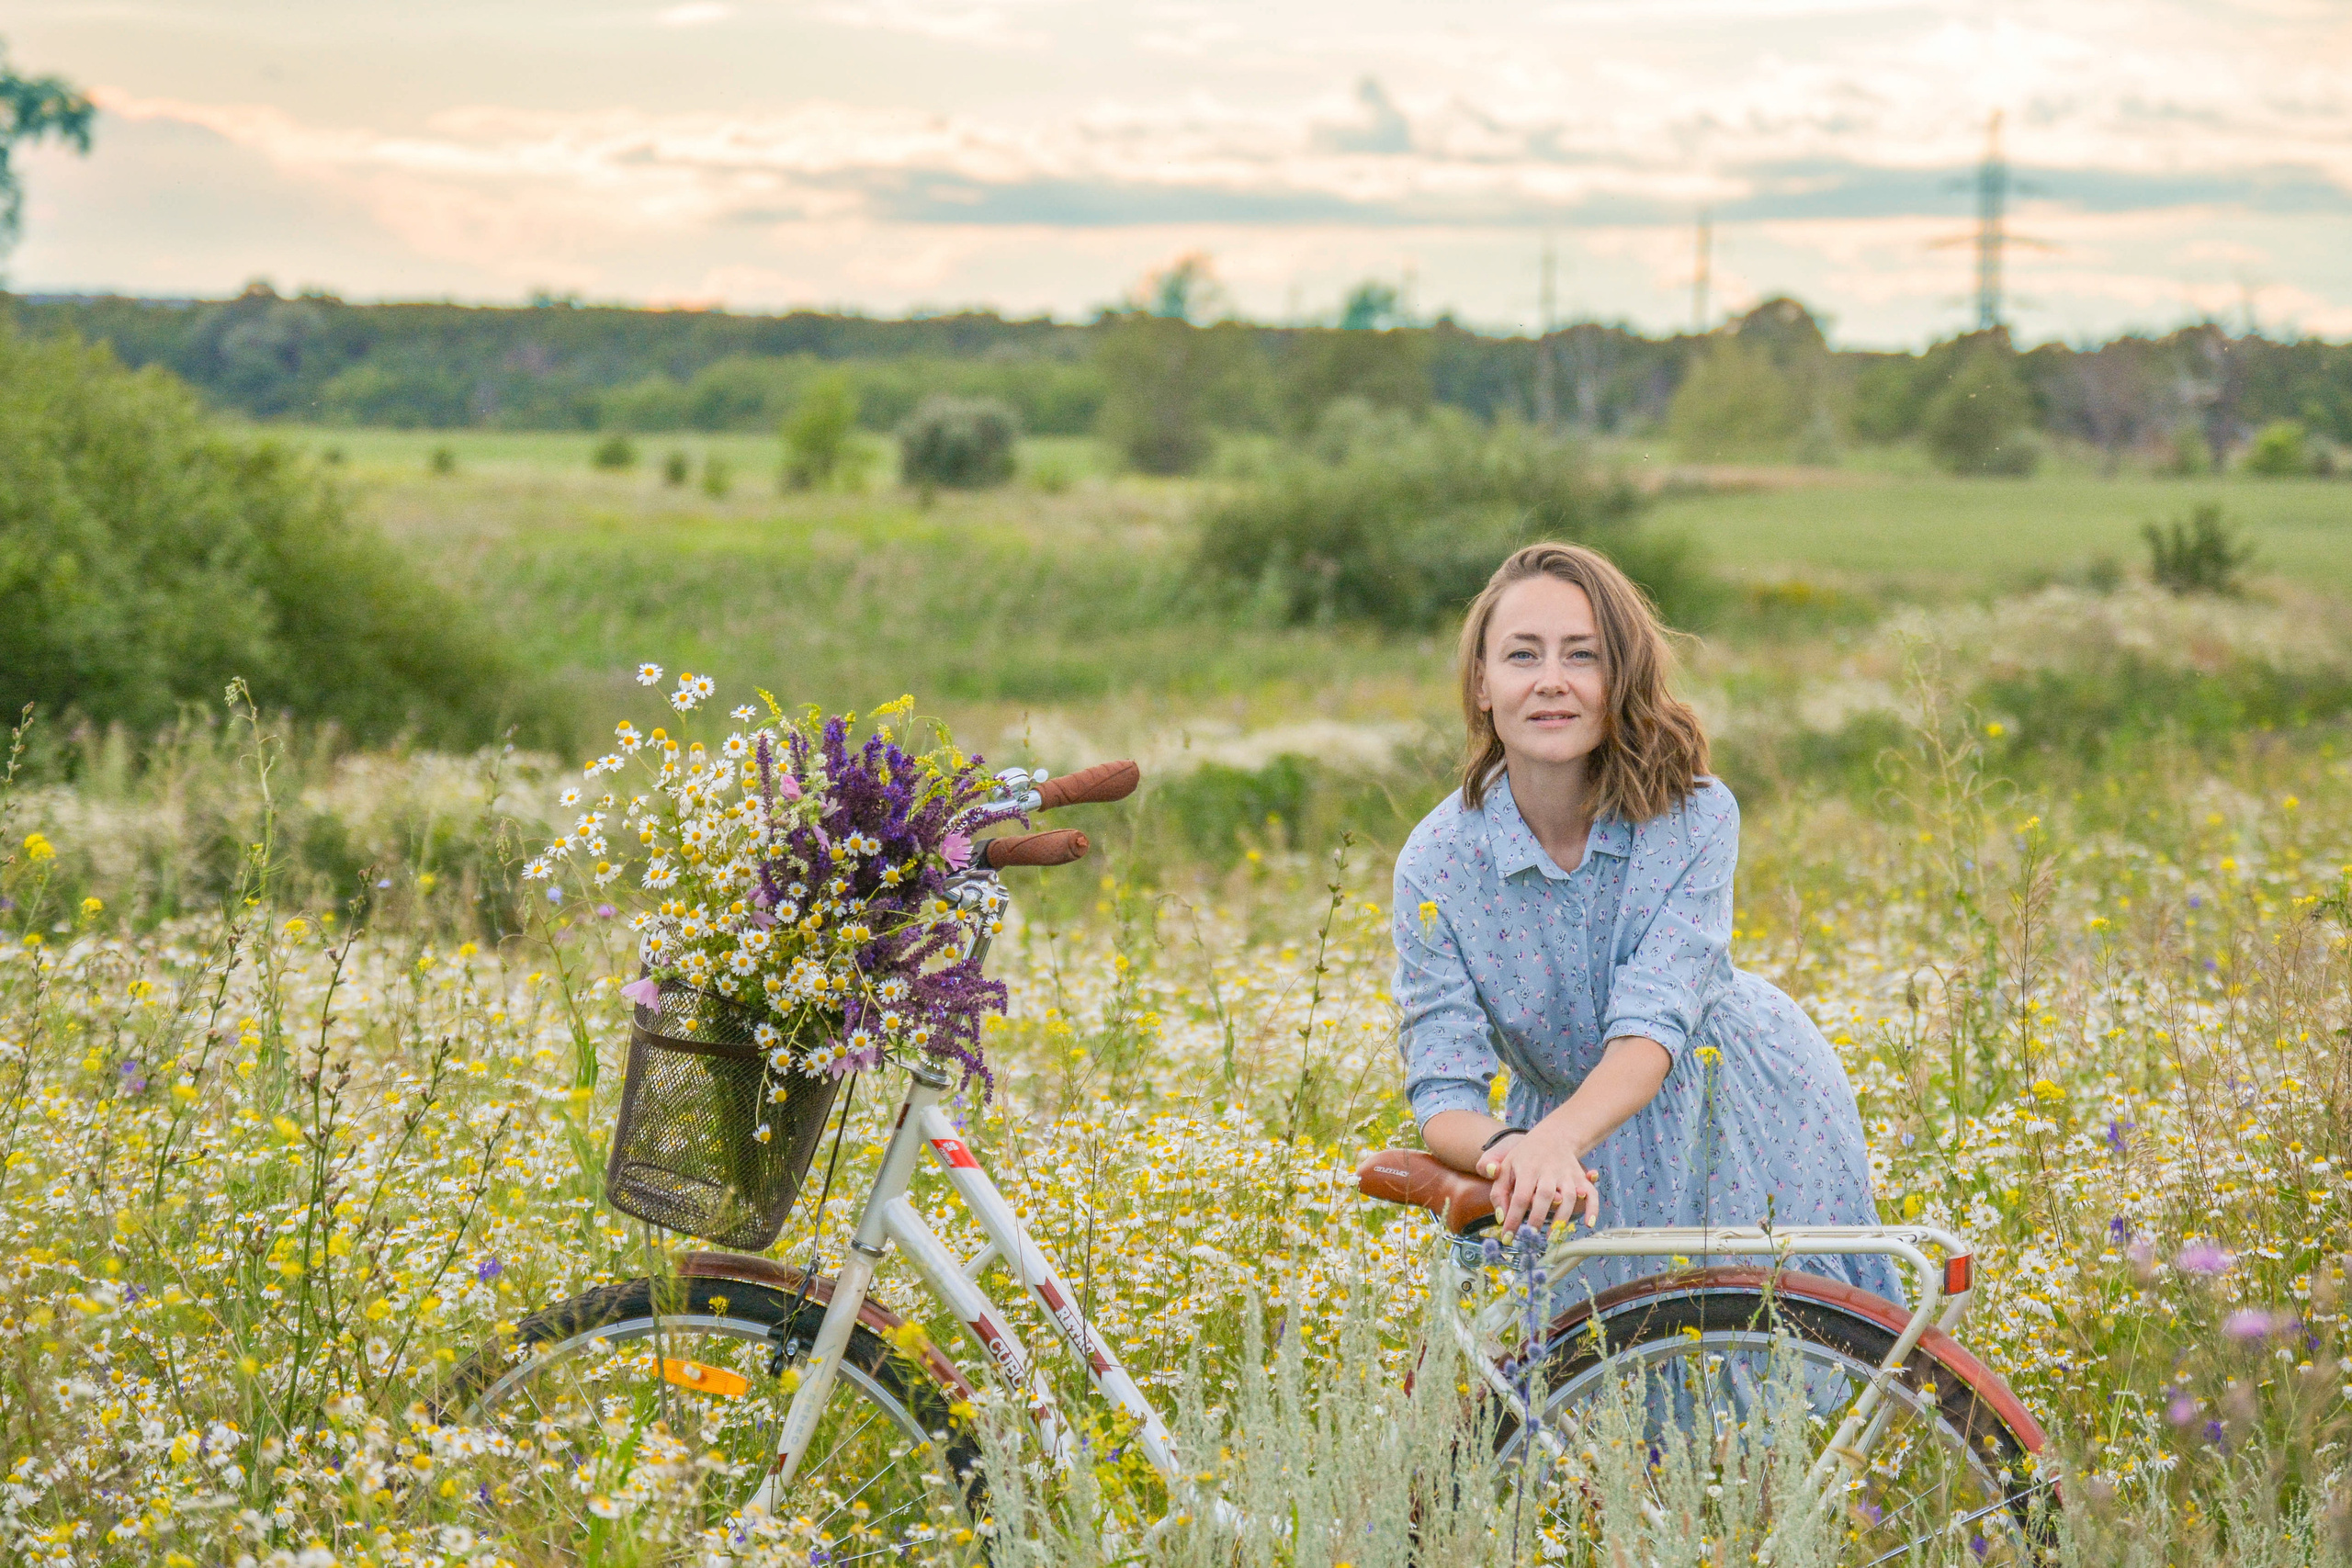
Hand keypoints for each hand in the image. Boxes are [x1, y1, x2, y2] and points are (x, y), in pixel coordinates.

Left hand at [1482, 1123, 1601, 1234]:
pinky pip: (1591, 1193)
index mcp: (1528, 1168)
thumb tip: (1500, 1217)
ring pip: (1569, 1196)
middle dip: (1538, 1218)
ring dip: (1562, 1218)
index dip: (1514, 1218)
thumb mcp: (1506, 1167)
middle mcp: (1549, 1171)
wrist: (1553, 1137)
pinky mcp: (1580, 1178)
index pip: (1520, 1196)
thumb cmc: (1525, 1157)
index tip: (1508, 1237)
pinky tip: (1588, 1224)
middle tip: (1530, 1237)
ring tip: (1551, 1237)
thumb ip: (1499, 1192)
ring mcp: (1567, 1174)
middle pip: (1545, 1196)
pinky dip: (1592, 1208)